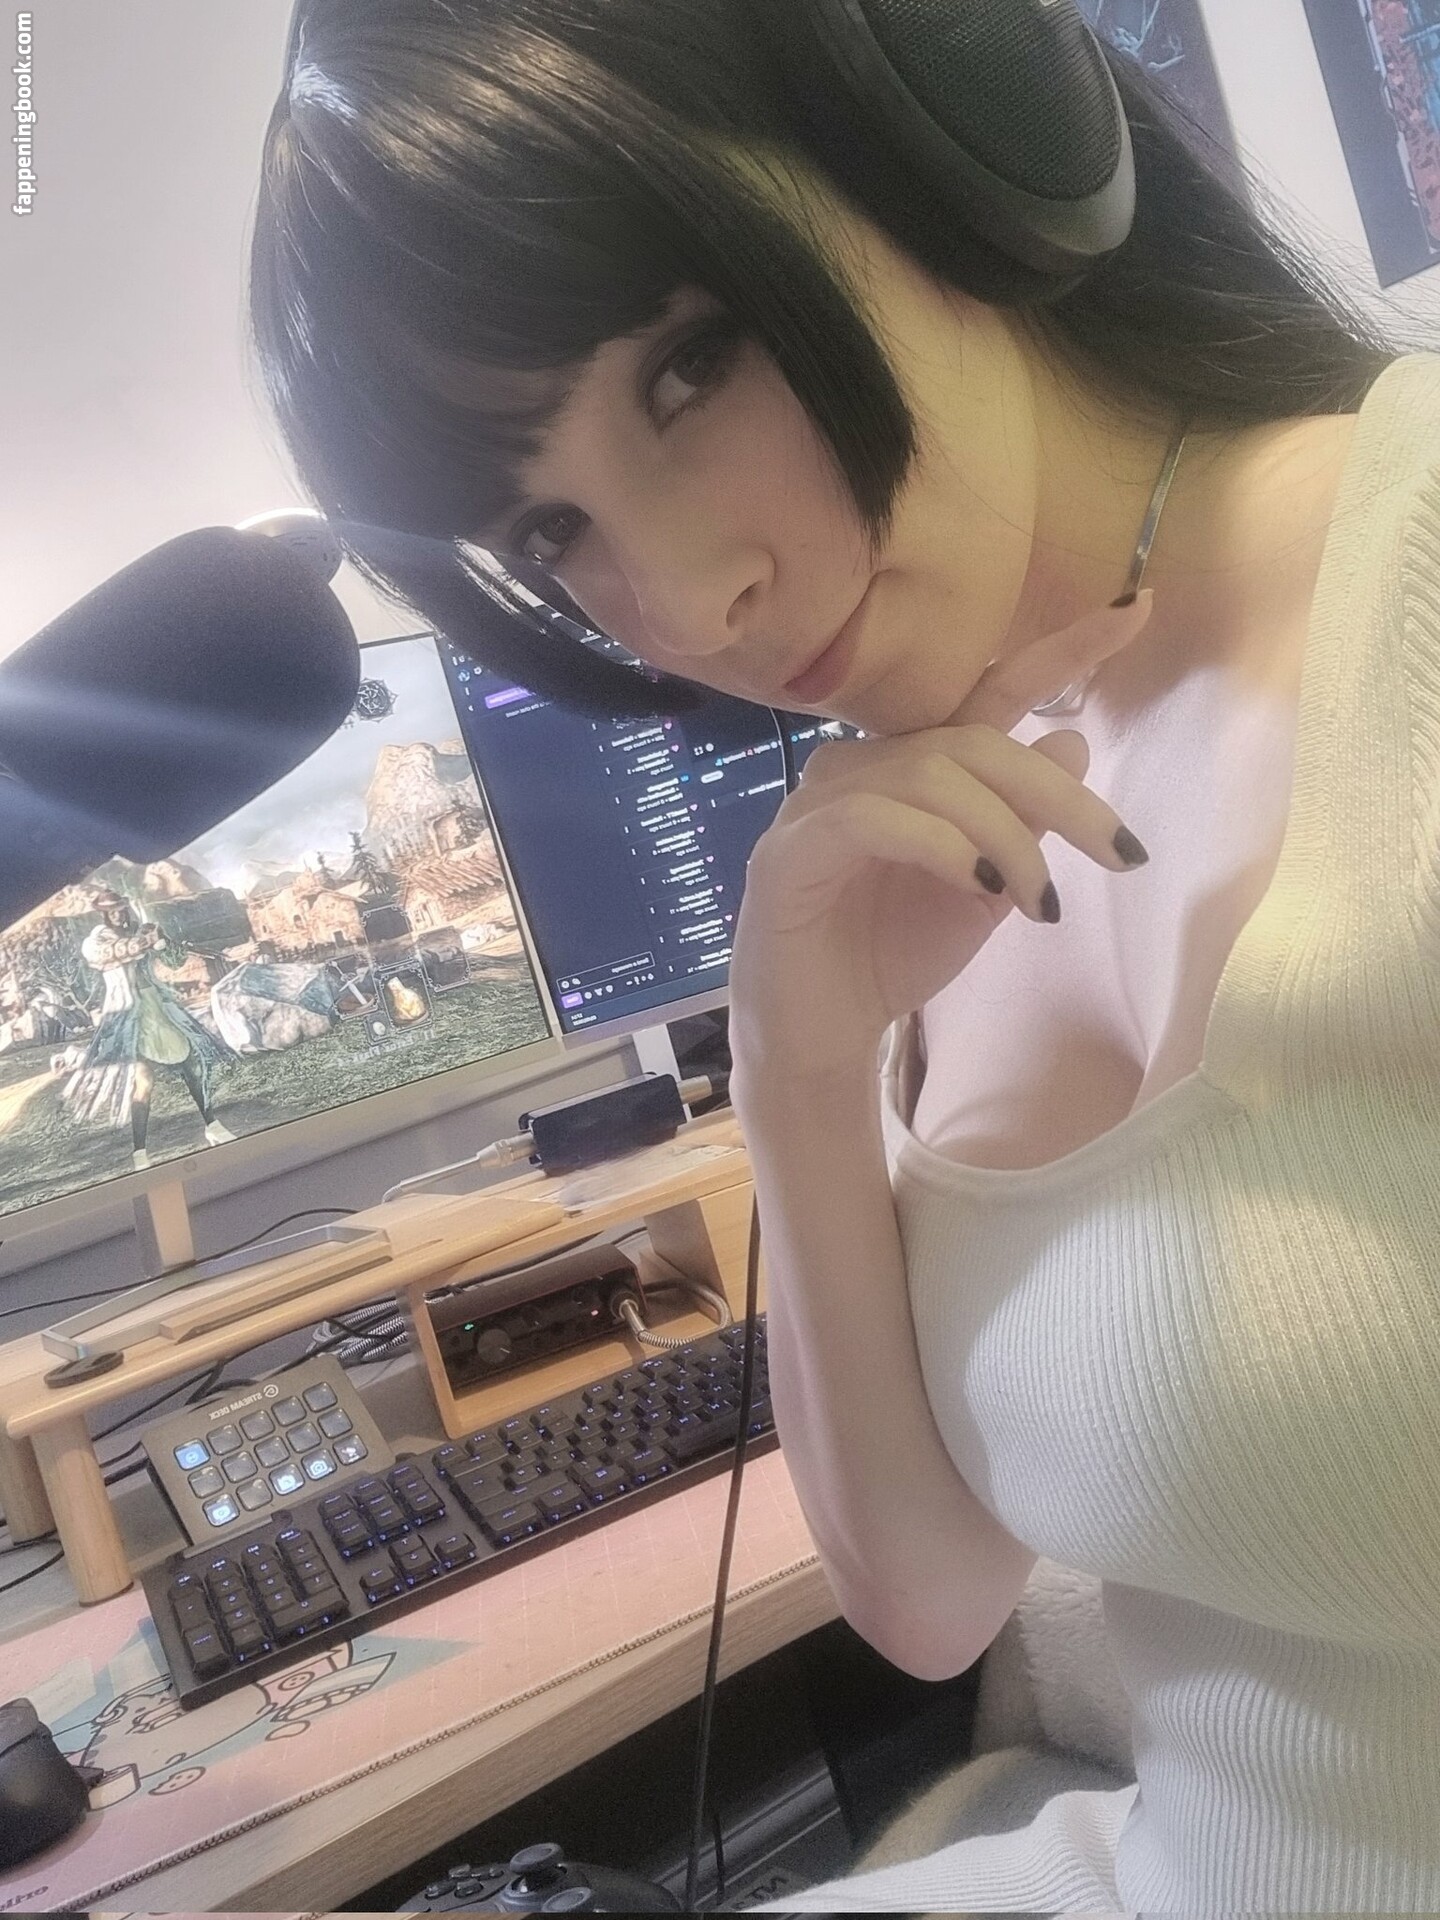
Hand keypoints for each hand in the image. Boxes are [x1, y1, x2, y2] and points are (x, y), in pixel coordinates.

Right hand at [727, 593, 1154, 1082]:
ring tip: (1038, 904)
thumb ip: (1022, 821)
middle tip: (1119, 854)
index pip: (991, 692)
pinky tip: (978, 886)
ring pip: (933, 776)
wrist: (816, 1036)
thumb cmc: (892, 955)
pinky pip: (875, 818)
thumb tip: (1072, 744)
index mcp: (914, 766)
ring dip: (1006, 837)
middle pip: (975, 742)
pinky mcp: (790, 849)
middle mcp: (863, 765)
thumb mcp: (985, 888)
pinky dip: (940, 845)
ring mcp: (819, 802)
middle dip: (1058, 796)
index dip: (1062, 651)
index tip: (1138, 610)